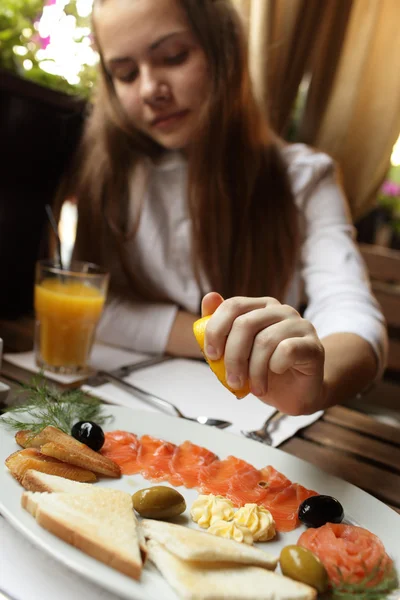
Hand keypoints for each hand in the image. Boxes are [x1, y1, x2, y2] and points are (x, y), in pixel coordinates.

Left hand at [202, 292, 324, 414]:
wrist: (296, 394)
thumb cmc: (264, 371)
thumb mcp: (235, 353)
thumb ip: (219, 328)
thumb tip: (209, 297)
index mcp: (260, 307)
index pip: (233, 305)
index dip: (216, 330)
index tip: (211, 355)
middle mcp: (281, 310)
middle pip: (245, 324)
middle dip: (233, 356)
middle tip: (232, 381)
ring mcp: (300, 325)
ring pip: (265, 340)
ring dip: (254, 371)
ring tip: (254, 388)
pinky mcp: (313, 345)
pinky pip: (287, 350)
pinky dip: (274, 367)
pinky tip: (275, 374)